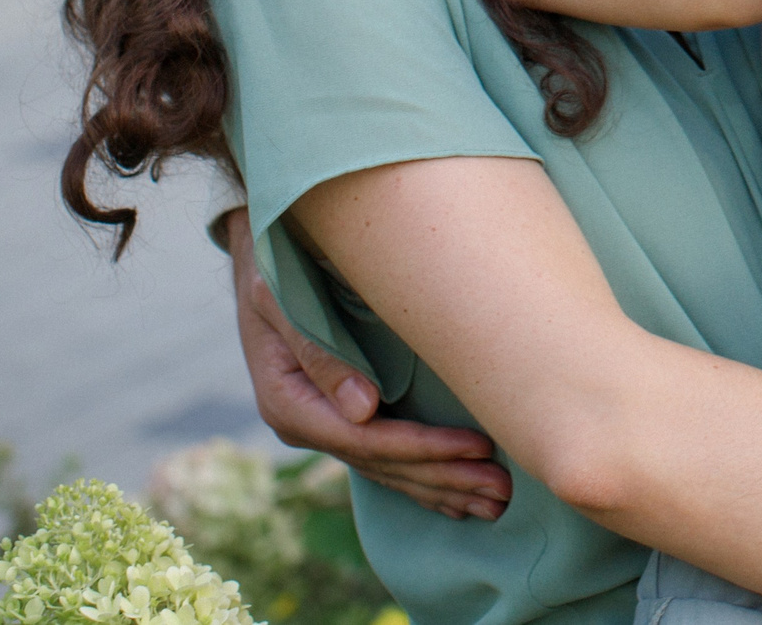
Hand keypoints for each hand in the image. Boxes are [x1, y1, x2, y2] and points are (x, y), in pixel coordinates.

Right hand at [225, 210, 512, 519]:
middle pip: (384, 465)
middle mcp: (308, 423)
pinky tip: (456, 498)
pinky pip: (385, 460)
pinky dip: (423, 480)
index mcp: (290, 403)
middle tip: (502, 491)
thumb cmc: (274, 269)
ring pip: (389, 471)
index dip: (425, 449)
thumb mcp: (281, 301)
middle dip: (445, 477)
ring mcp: (324, 425)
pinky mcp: (342, 419)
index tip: (477, 448)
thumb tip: (363, 409)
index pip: (367, 440)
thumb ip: (318, 354)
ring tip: (494, 503)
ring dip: (442, 489)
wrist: (259, 257)